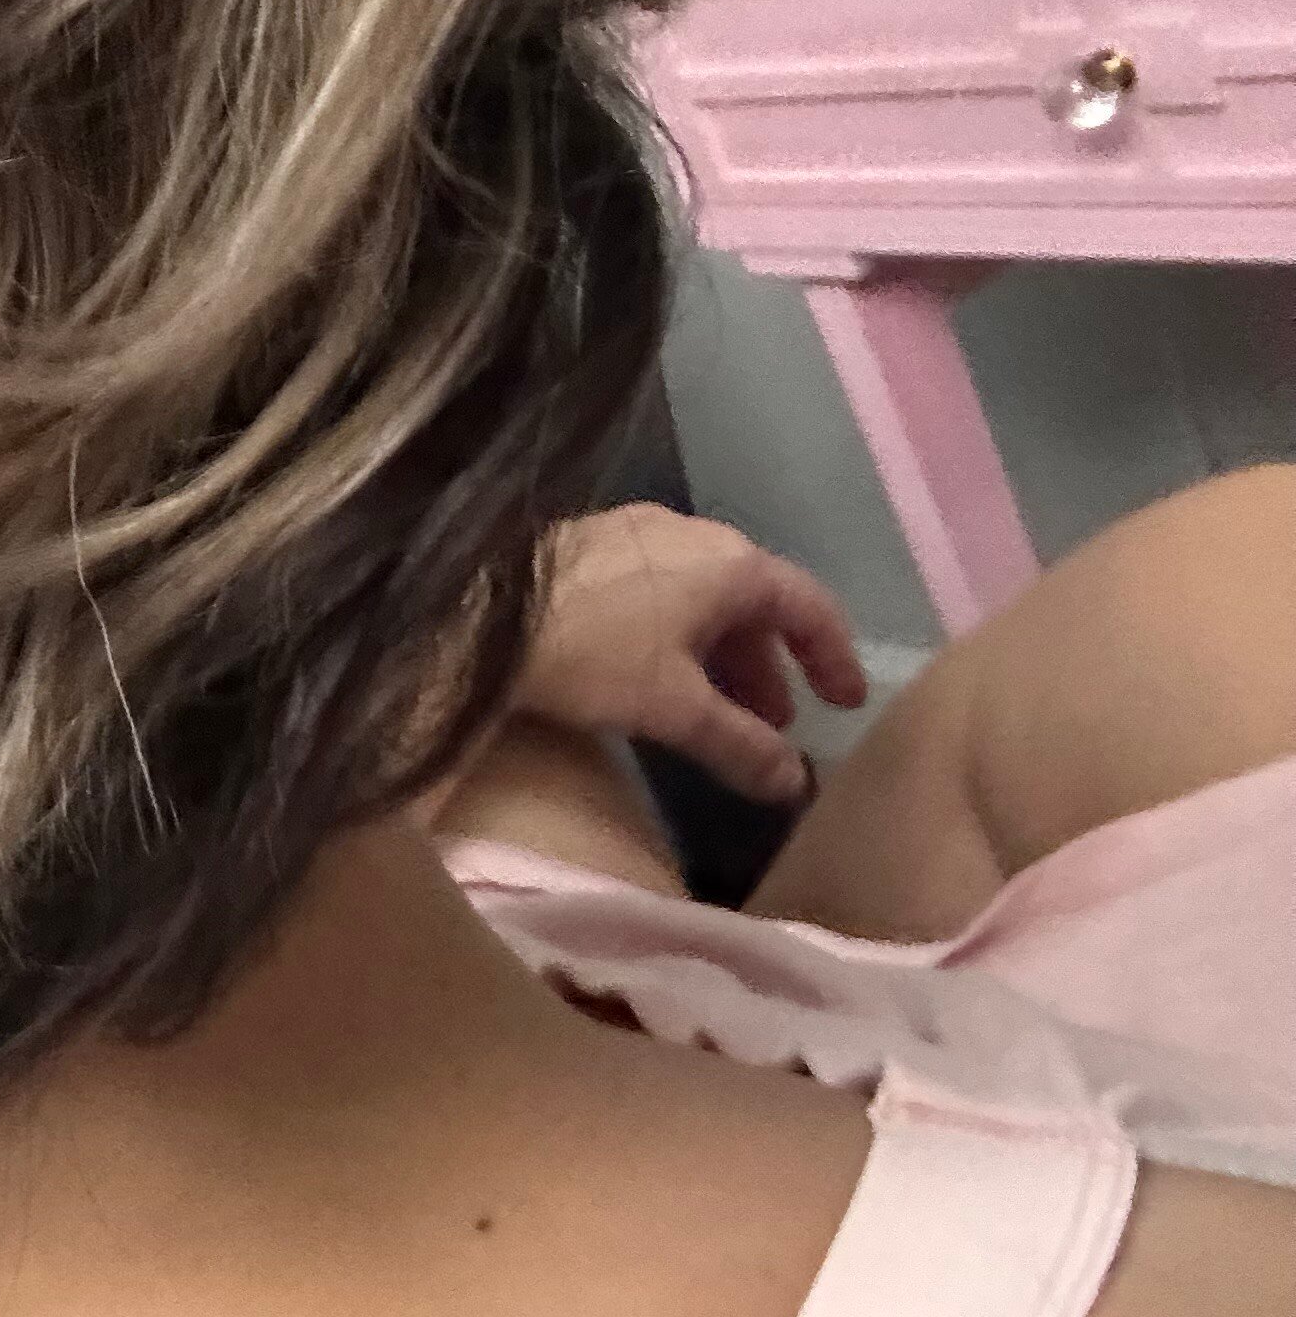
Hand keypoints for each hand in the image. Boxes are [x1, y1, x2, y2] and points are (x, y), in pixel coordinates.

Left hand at [511, 505, 867, 804]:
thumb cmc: (590, 653)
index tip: (844, 703)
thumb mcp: (674, 708)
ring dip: (720, 656)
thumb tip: (794, 784)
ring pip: (701, 597)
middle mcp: (691, 534)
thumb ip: (740, 746)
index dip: (834, 657)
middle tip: (772, 724)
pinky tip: (653, 678)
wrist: (471, 611)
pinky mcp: (588, 545)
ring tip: (716, 713)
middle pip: (752, 602)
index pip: (809, 605)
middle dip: (767, 667)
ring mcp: (635, 532)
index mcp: (729, 563)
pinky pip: (657, 590)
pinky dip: (676, 636)